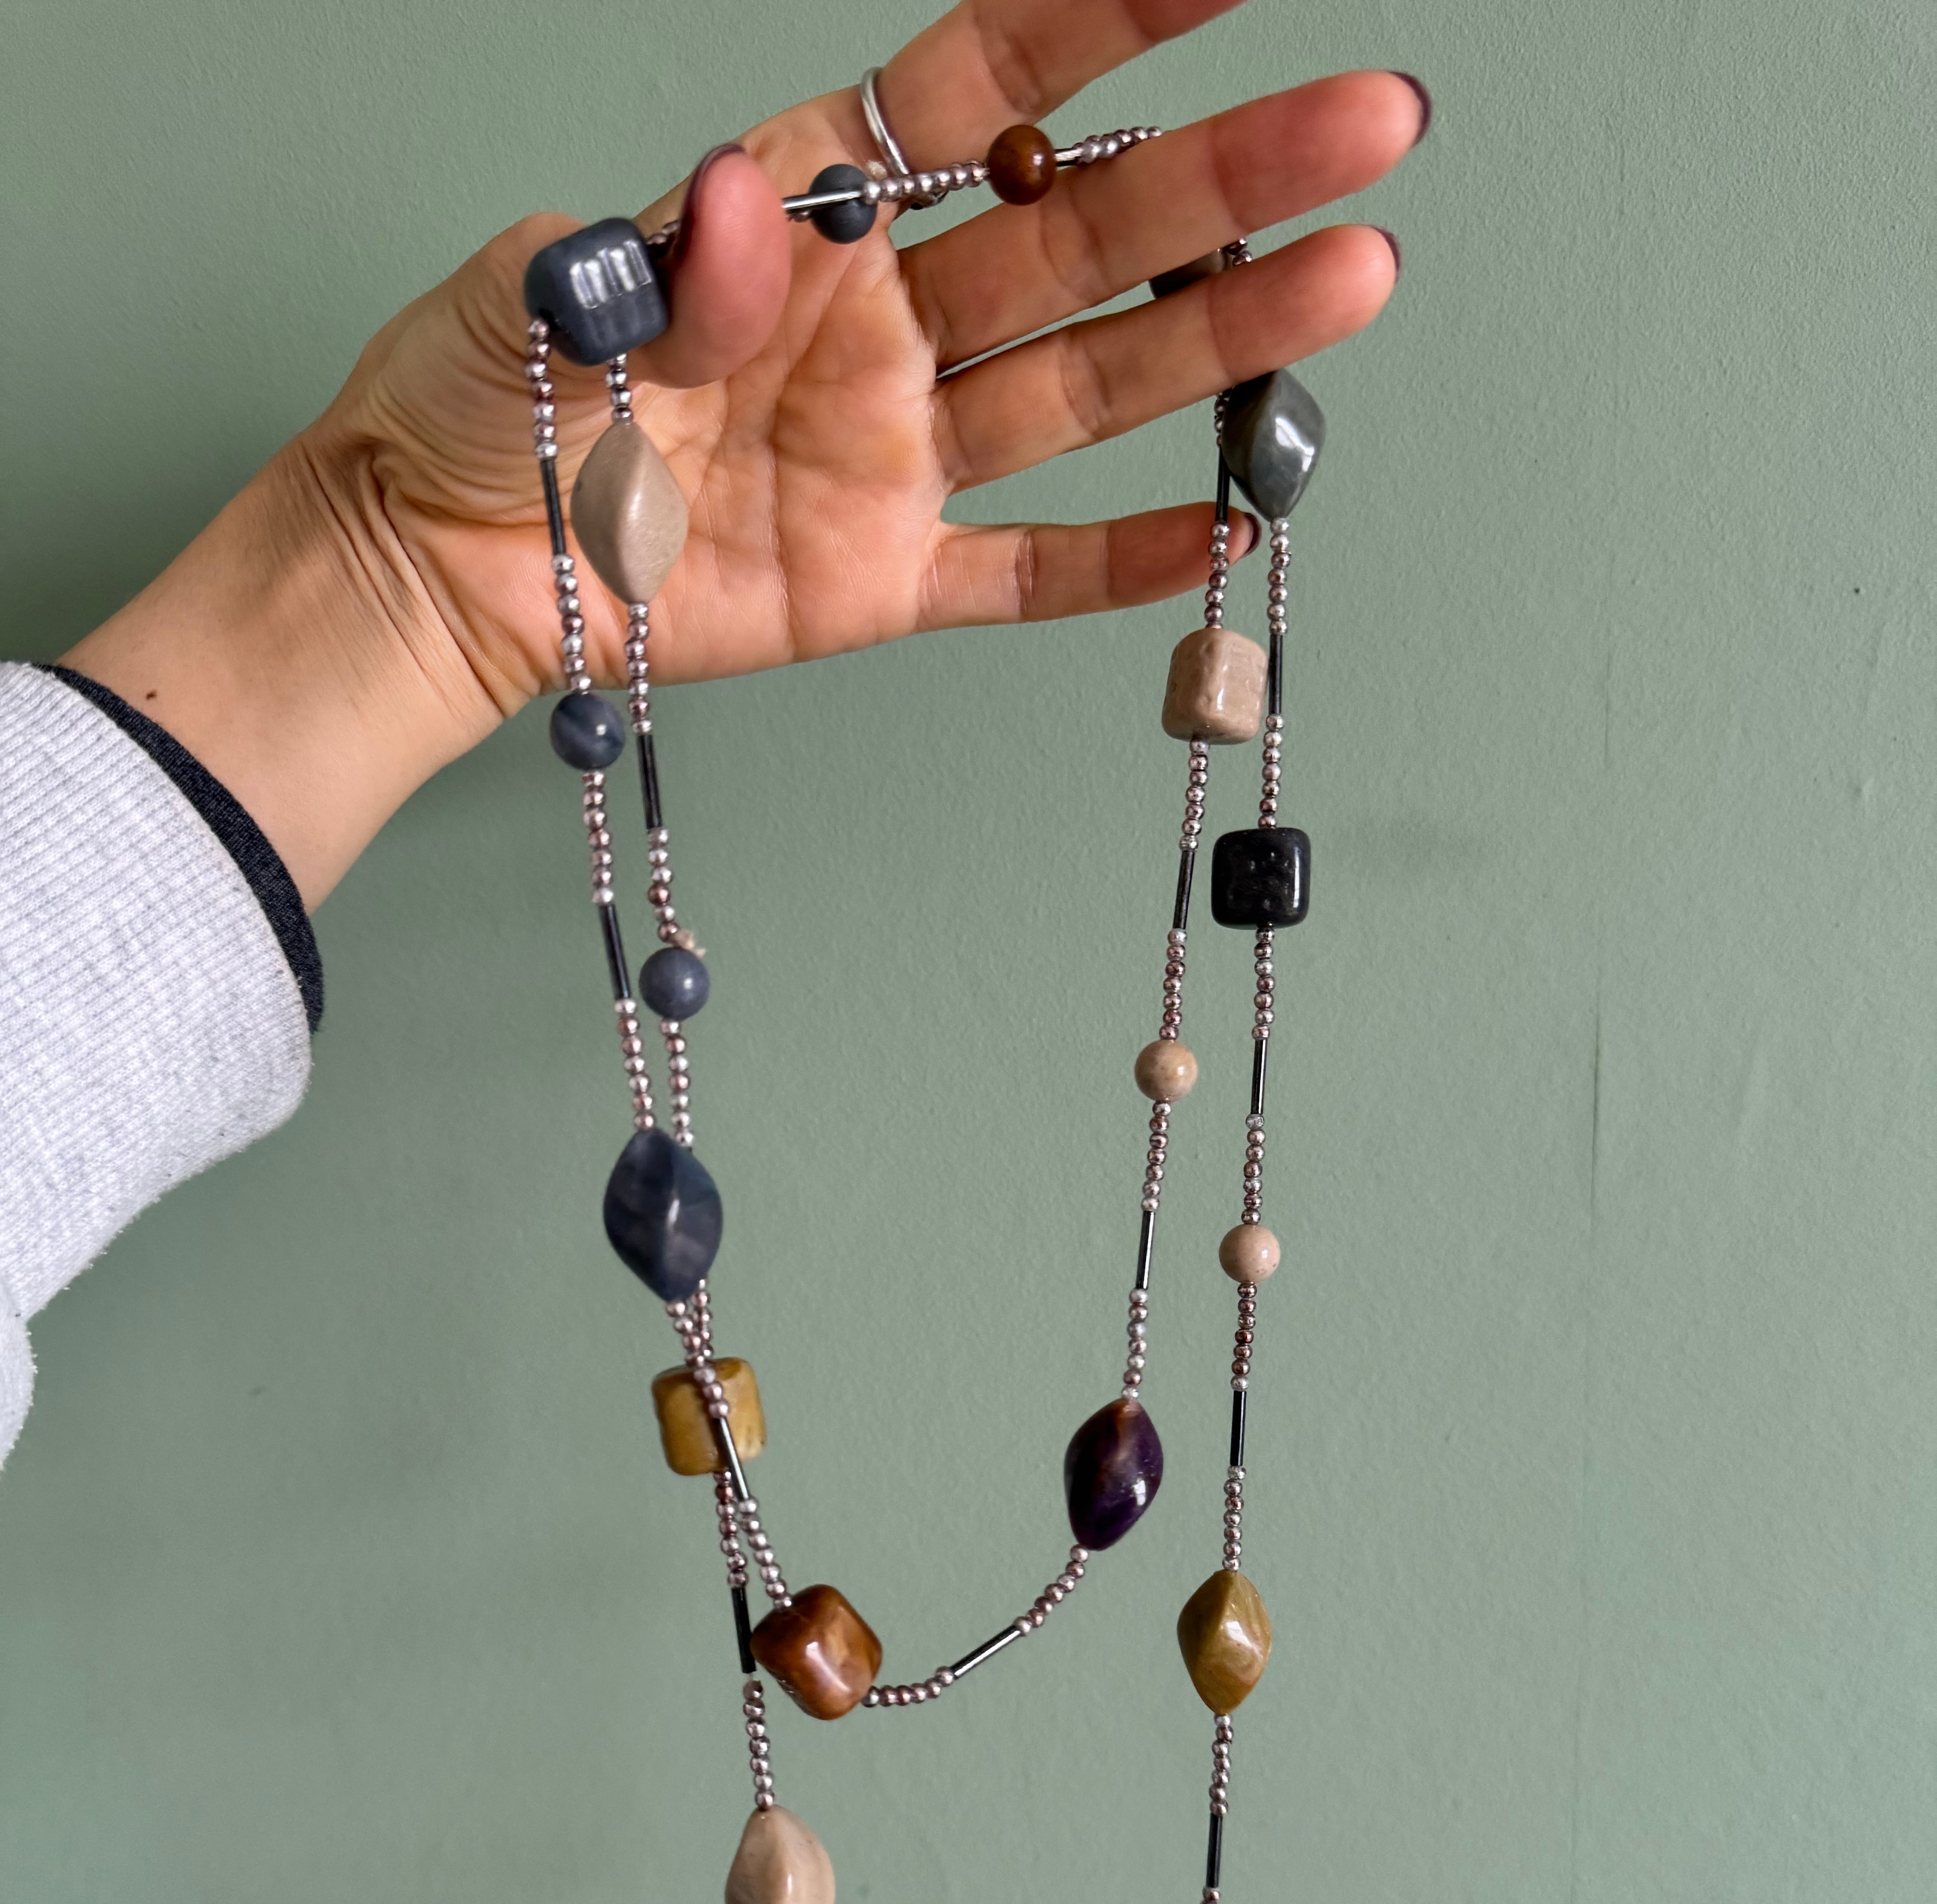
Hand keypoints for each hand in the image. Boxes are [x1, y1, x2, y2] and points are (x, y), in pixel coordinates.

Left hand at [67, 0, 1424, 906]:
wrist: (439, 566)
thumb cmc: (471, 402)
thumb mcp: (542, 300)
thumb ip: (665, 262)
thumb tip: (750, 207)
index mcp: (803, 218)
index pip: (982, 94)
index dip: (1100, 24)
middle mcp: (880, 326)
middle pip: (1082, 236)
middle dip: (1227, 174)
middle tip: (1369, 119)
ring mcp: (893, 456)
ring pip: (1087, 387)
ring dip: (1219, 338)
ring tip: (1355, 274)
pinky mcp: (882, 579)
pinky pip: (1020, 572)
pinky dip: (1118, 565)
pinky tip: (1221, 531)